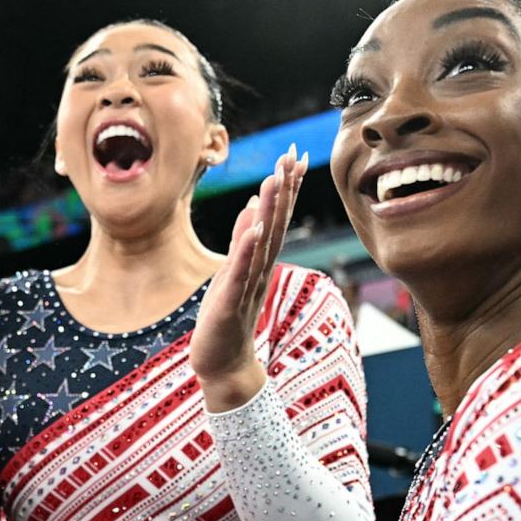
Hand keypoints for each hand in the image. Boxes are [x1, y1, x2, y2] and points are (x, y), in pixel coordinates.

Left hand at [190, 144, 307, 412]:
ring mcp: (247, 286)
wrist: (224, 366)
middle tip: (293, 156)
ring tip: (275, 180)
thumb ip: (243, 240)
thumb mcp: (232, 271)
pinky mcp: (231, 304)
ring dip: (269, 212)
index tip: (295, 155)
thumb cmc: (227, 319)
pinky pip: (240, 274)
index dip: (286, 187)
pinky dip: (246, 251)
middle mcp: (259, 271)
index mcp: (258, 262)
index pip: (275, 218)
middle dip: (284, 190)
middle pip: (274, 224)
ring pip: (261, 244)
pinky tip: (253, 229)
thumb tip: (254, 204)